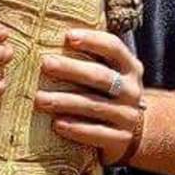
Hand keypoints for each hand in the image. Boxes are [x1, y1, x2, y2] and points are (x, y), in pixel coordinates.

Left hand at [34, 28, 146, 164]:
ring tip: (39, 99)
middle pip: (100, 76)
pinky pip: (96, 133)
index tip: (67, 36)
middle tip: (45, 64)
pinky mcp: (120, 140)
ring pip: (94, 106)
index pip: (114, 48)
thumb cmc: (108, 94)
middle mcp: (132, 90)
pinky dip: (76, 129)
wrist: (135, 132)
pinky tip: (56, 124)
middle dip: (71, 69)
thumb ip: (91, 57)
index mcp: (130, 68)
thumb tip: (52, 34)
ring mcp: (128, 116)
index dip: (92, 40)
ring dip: (65, 101)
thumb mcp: (109, 73)